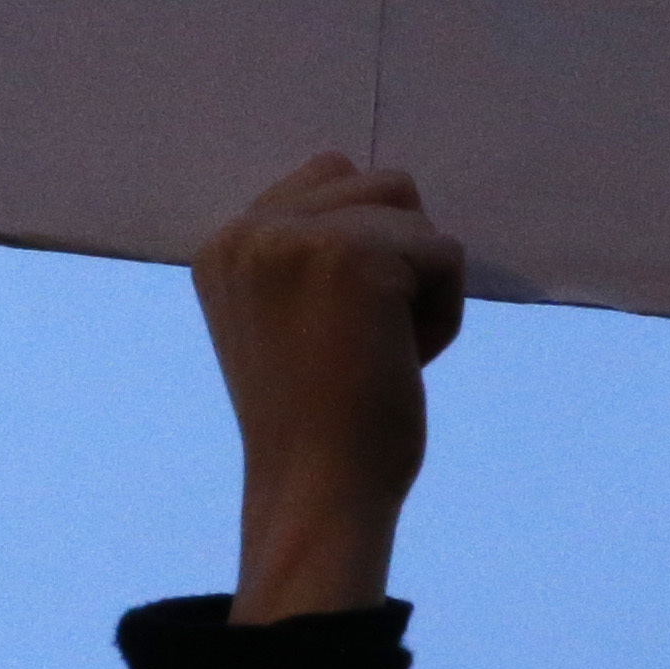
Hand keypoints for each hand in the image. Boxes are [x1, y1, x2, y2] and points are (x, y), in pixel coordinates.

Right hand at [194, 153, 465, 622]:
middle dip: (396, 257)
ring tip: (381, 345)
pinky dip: (444, 313)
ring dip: (420, 281)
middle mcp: (251, 230)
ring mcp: (300, 238)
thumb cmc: (313, 424)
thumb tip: (385, 194)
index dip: (363, 247)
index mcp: (224, 245)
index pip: (327, 178)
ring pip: (413, 214)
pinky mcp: (358, 257)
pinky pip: (445, 254)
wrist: (316, 491)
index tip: (337, 328)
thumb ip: (306, 254)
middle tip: (361, 339)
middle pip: (379, 184)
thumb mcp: (284, 318)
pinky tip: (404, 360)